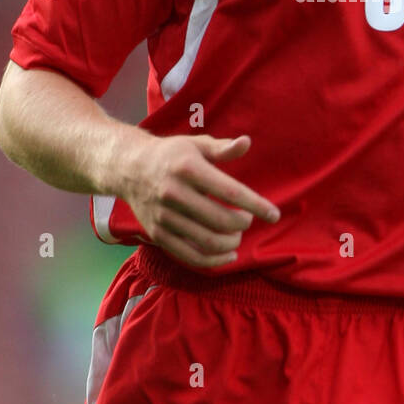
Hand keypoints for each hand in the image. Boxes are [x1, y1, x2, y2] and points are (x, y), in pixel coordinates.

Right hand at [122, 133, 279, 270]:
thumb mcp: (196, 144)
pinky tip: (228, 255)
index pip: (231, 192)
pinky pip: (189, 256)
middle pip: (221, 220)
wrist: (129, 168)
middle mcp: (174, 193)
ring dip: (231, 243)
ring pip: (207, 241)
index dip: (256, 205)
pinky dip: (213, 261)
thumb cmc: (171, 154)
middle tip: (247, 220)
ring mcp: (164, 216)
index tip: (274, 214)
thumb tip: (246, 143)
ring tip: (237, 235)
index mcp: (188, 168)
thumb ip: (223, 148)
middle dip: (243, 224)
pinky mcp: (157, 233)